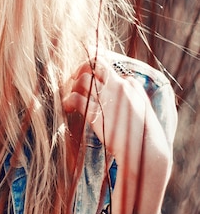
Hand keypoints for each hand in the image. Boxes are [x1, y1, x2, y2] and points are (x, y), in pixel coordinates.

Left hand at [63, 56, 171, 213]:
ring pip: (83, 79)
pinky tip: (67, 107)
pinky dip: (68, 100)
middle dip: (79, 69)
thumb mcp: (143, 105)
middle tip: (73, 80)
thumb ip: (134, 90)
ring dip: (72, 86)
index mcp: (128, 85)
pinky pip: (76, 98)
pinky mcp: (97, 114)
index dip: (91, 62)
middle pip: (93, 64)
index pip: (105, 63)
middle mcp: (118, 88)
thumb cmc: (143, 131)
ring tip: (70, 98)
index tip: (83, 65)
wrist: (145, 151)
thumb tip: (128, 79)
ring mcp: (108, 100)